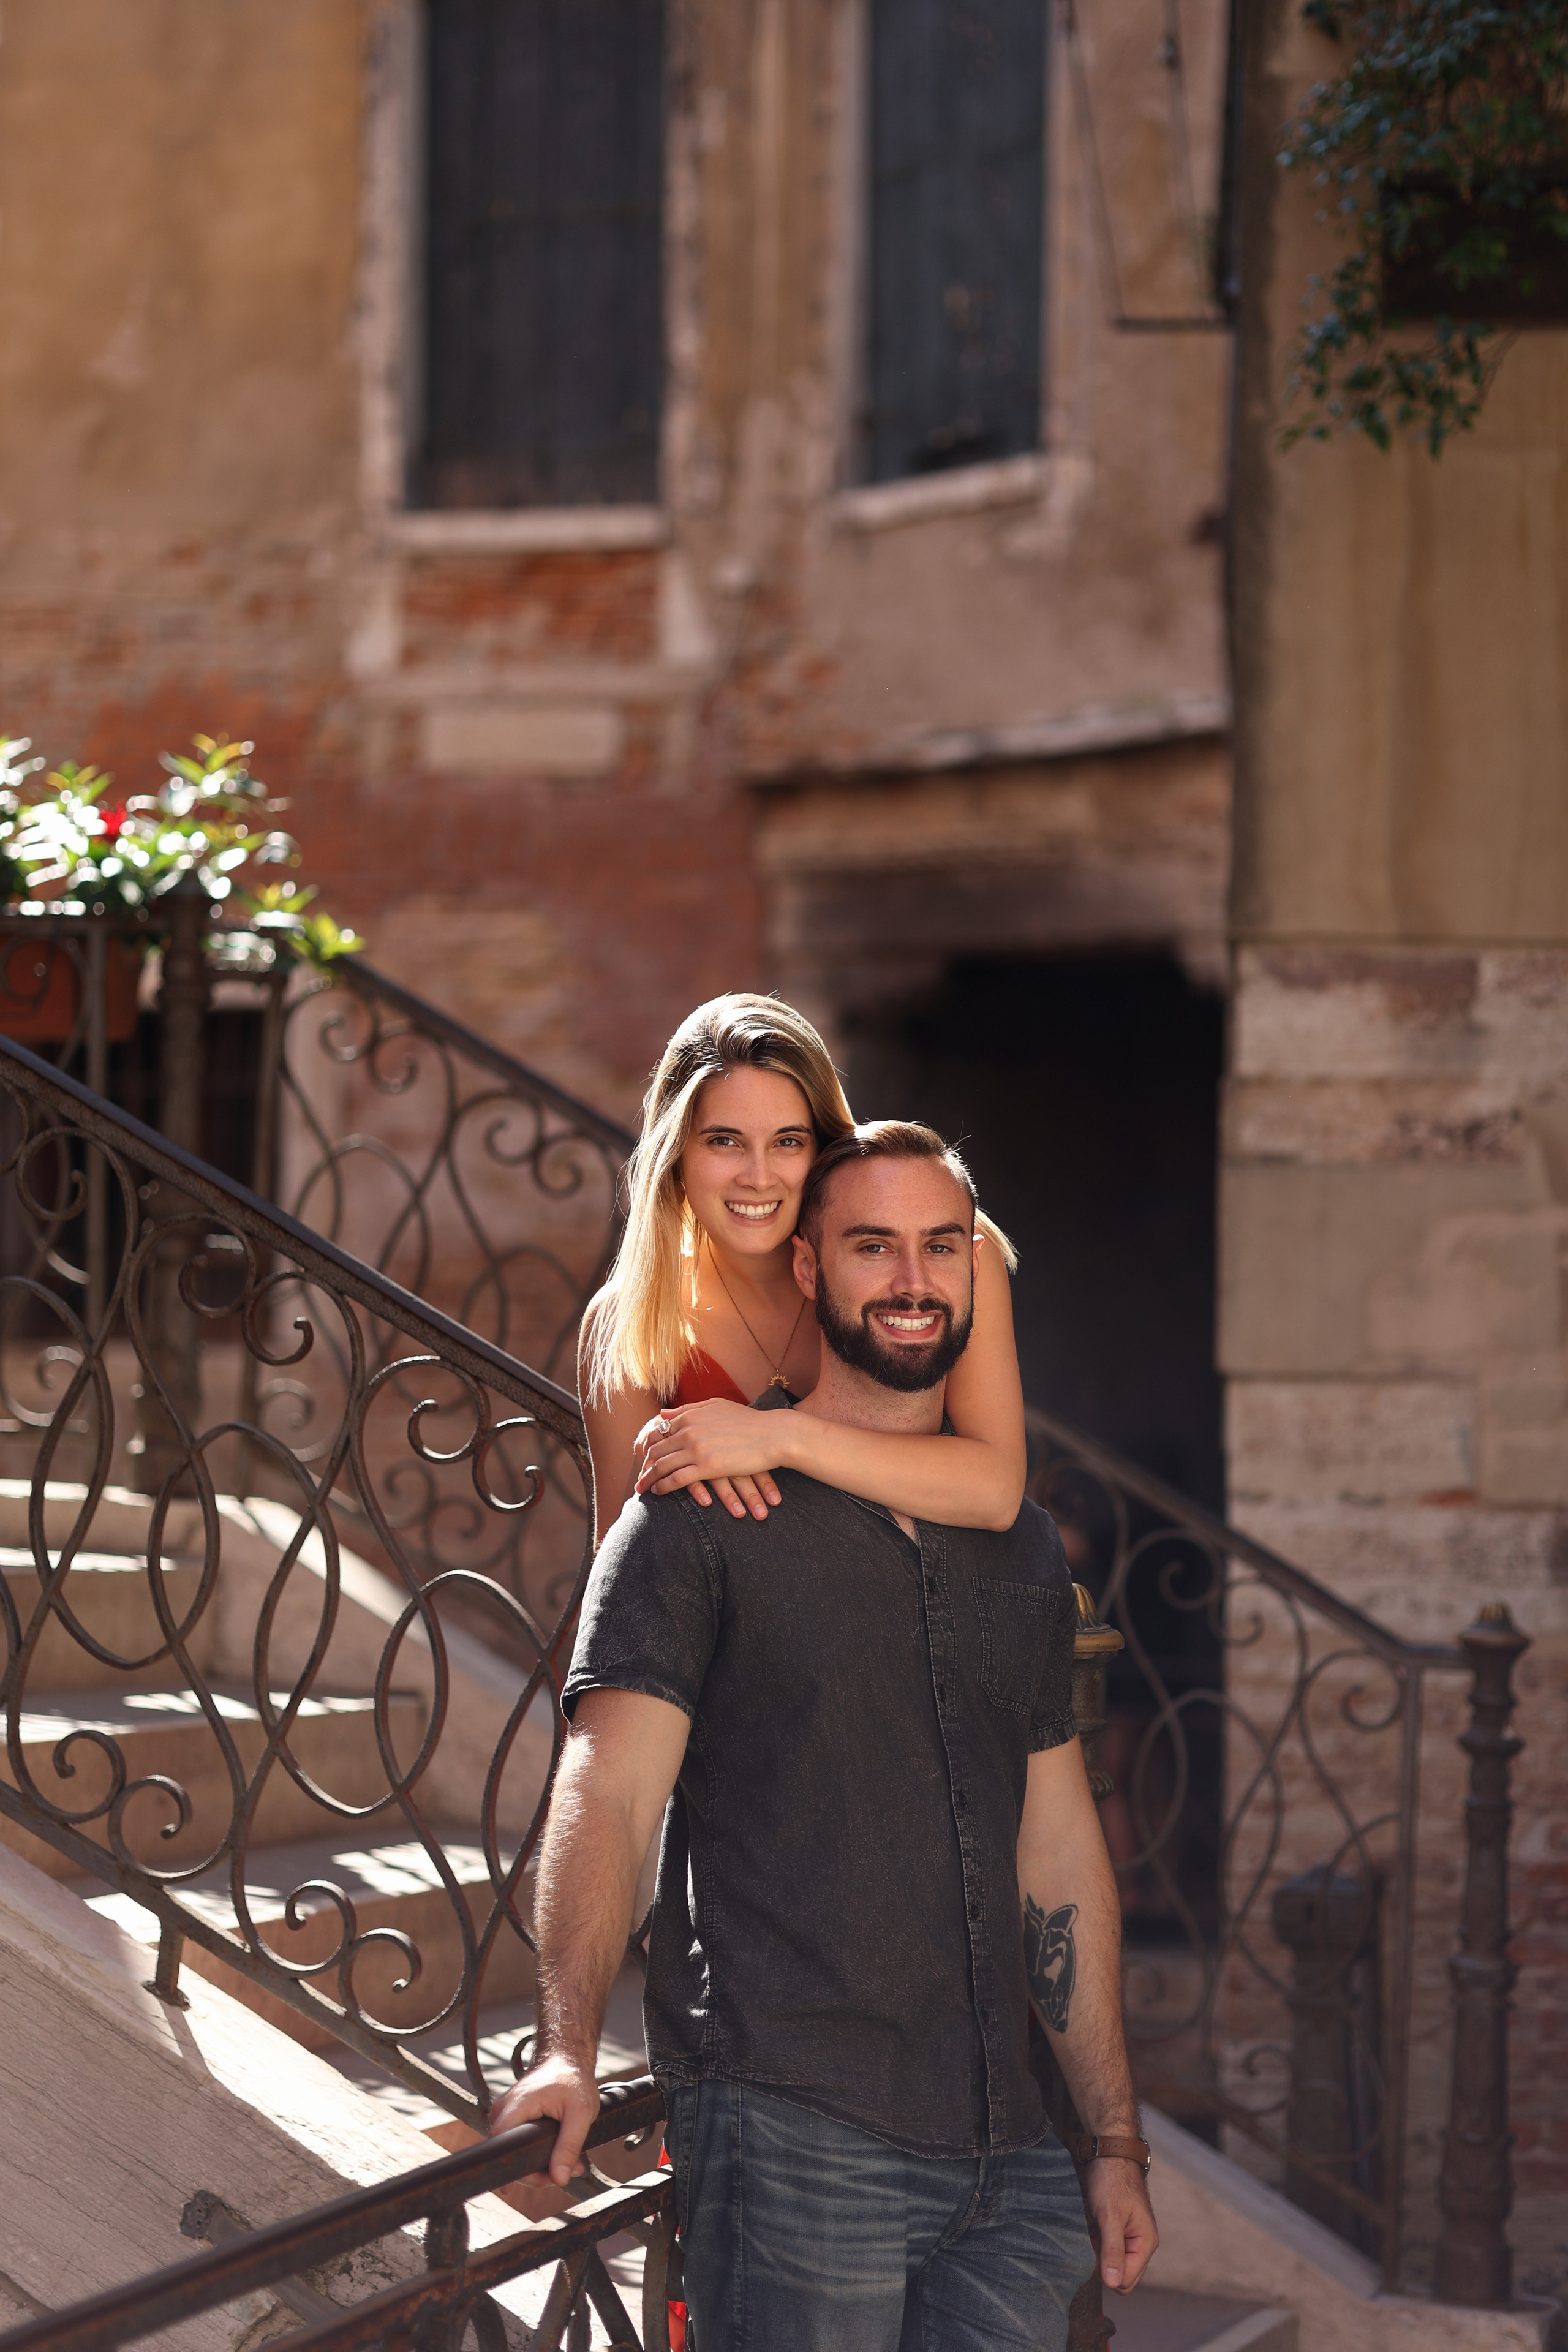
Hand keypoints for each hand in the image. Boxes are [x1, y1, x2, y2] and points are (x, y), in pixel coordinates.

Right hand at [488, 2052, 600, 2185]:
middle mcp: (503, 2110)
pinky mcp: (512, 2117)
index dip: (514, 2170)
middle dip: (537, 2170)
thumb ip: (569, 2146)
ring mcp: (506, 2113)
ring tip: (569, 2163)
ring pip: (514, 2151)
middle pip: (508, 2154)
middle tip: (566, 2172)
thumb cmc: (573, 2080)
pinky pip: (517, 2143)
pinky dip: (536, 2151)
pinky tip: (557, 2153)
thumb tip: (560, 2179)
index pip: (501, 2146)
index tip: (528, 2184)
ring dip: (539, 2163)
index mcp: (516, 2105)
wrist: (567, 2059)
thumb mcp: (580, 2112)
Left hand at [633, 1402, 786, 1520]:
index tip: (641, 1456)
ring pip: (662, 1465)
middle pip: (656, 1449)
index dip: (646, 1445)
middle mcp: (689, 1430)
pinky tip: (658, 1492)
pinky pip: (676, 1479)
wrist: (773, 1434)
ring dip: (648, 1478)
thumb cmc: (748, 1421)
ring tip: (642, 1487)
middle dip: (643, 1464)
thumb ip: (687, 1410)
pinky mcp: (707, 1467)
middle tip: (638, 1476)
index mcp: (690, 1415)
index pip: (658, 1432)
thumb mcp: (715, 1407)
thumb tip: (662, 1414)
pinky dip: (663, 1486)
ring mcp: (697, 1449)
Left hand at [1084, 2158, 1157, 2294]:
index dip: (1105, 2272)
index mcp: (1146, 2243)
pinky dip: (1098, 2244)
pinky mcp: (1121, 2232)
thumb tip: (1113, 2283)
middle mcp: (1142, 2244)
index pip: (1126, 2281)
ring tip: (1093, 2231)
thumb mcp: (1110, 2217)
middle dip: (1103, 2264)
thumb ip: (1112, 2251)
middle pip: (1120, 2275)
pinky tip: (1093, 2228)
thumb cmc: (1111, 2181)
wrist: (1109, 2154)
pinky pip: (1108, 2251)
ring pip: (1112, 2263)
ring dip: (1099, 2253)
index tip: (1092, 2251)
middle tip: (1093, 2240)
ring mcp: (1132, 2238)